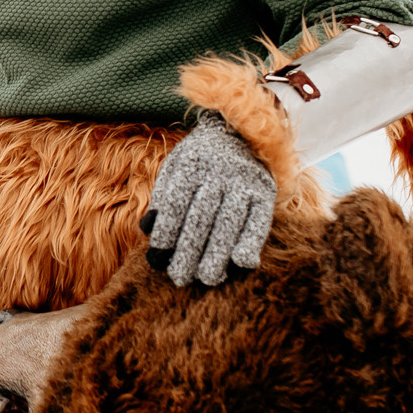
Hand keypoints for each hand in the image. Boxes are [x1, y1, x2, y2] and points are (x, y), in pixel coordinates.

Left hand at [141, 111, 275, 286]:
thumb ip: (162, 197)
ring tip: (208, 278)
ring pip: (230, 221)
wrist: (238, 134)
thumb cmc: (198, 161)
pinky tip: (242, 263)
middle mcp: (219, 171)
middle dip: (189, 251)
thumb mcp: (174, 169)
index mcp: (190, 164)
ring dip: (218, 254)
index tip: (156, 259)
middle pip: (202, 217)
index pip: (175, 203)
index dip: (166, 233)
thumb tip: (147, 229)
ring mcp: (244, 180)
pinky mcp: (266, 191)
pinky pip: (260, 220)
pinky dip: (252, 242)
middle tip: (179, 279)